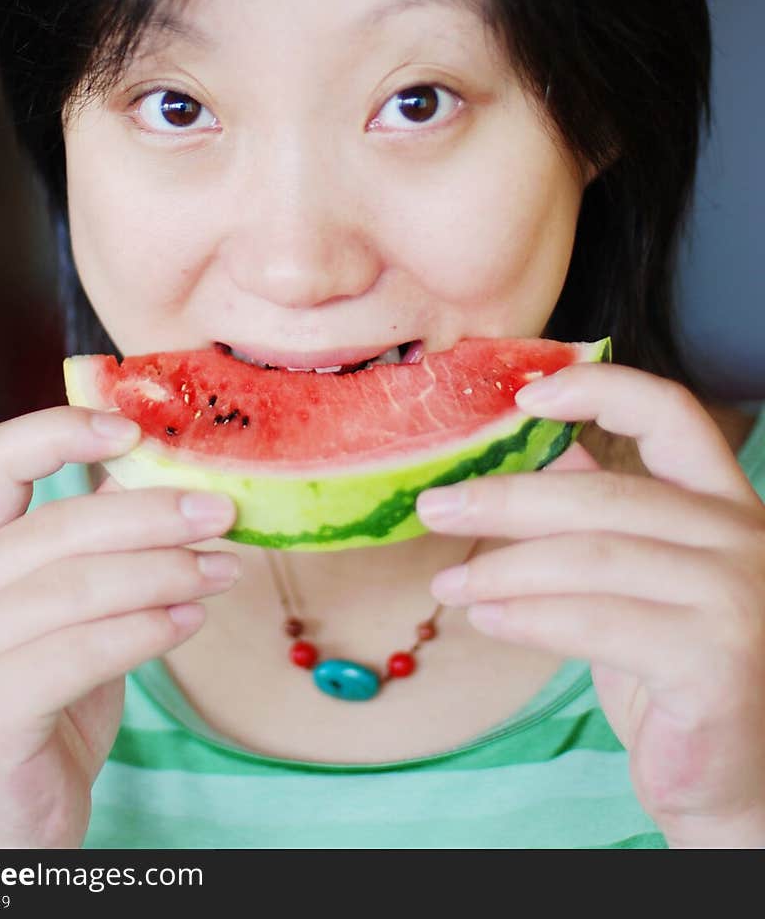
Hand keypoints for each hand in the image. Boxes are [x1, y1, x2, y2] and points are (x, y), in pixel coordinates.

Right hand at [0, 406, 238, 848]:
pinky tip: (190, 622)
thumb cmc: (49, 698)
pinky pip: (83, 651)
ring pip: (78, 587)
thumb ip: (101, 541)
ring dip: (166, 572)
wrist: (7, 815)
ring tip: (222, 570)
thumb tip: (167, 470)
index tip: (135, 430)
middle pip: (58, 525)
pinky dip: (147, 630)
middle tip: (222, 513)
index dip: (64, 430)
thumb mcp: (75, 607)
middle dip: (154, 514)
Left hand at [416, 364, 764, 848]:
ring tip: (449, 582)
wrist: (733, 780)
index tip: (523, 395)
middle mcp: (744, 538)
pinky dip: (528, 618)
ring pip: (590, 558)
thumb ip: (600, 510)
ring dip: (502, 568)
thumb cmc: (677, 670)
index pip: (671, 415)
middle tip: (436, 506)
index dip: (598, 389)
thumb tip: (533, 439)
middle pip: (606, 494)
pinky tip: (488, 620)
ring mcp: (737, 598)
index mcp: (726, 504)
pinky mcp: (714, 659)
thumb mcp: (637, 576)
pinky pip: (595, 622)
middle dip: (507, 498)